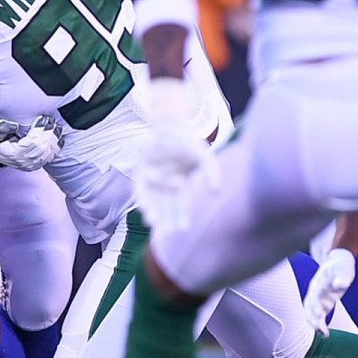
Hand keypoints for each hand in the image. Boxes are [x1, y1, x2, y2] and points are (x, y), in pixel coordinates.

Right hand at [0, 115, 63, 170]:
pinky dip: (55, 147)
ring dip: (54, 140)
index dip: (38, 131)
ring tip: (56, 126)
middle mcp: (20, 163)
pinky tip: (59, 138)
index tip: (42, 118)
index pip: (30, 144)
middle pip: (41, 149)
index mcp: (10, 155)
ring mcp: (28, 165)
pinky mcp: (34, 164)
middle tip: (51, 120)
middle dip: (48, 134)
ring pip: (47, 154)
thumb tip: (12, 126)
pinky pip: (48, 158)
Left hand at [135, 78, 217, 230]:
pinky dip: (143, 202)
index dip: (182, 217)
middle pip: (166, 206)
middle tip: (170, 232)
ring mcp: (152, 178)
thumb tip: (218, 192)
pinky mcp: (139, 172)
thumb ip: (212, 171)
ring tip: (156, 225)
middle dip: (168, 219)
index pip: (181, 204)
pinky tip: (145, 212)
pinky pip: (140, 191)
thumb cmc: (187, 141)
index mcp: (181, 182)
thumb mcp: (203, 156)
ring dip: (155, 214)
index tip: (184, 229)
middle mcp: (165, 183)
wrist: (168, 125)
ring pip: (153, 202)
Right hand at [303, 249, 355, 336]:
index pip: (315, 296)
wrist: (337, 260)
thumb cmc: (341, 265)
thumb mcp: (345, 269)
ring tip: (323, 333)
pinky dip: (317, 322)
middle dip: (313, 318)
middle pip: (309, 305)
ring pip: (310, 310)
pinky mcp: (321, 301)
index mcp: (319, 282)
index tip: (319, 316)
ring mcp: (317, 295)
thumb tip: (339, 284)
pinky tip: (323, 332)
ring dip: (314, 322)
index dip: (315, 306)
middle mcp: (315, 290)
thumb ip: (342, 277)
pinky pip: (316, 313)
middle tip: (320, 330)